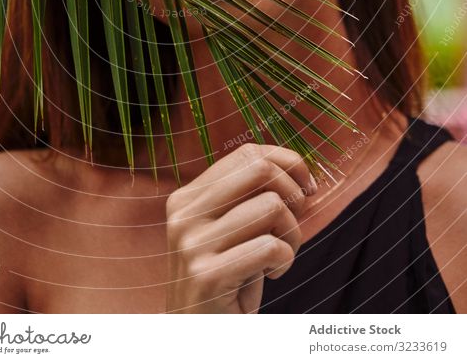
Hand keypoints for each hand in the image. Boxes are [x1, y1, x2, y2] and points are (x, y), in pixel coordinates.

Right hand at [165, 142, 317, 312]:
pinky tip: (271, 275)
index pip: (247, 154)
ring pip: (272, 207)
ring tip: (279, 256)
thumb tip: (296, 169)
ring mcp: (192, 244)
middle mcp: (184, 214)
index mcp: (188, 197)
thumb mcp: (229, 231)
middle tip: (294, 221)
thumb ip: (248, 197)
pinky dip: (285, 262)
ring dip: (291, 235)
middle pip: (260, 170)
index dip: (287, 163)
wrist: (198, 336)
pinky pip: (271, 247)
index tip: (306, 187)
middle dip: (292, 193)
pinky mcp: (206, 275)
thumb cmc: (226, 280)